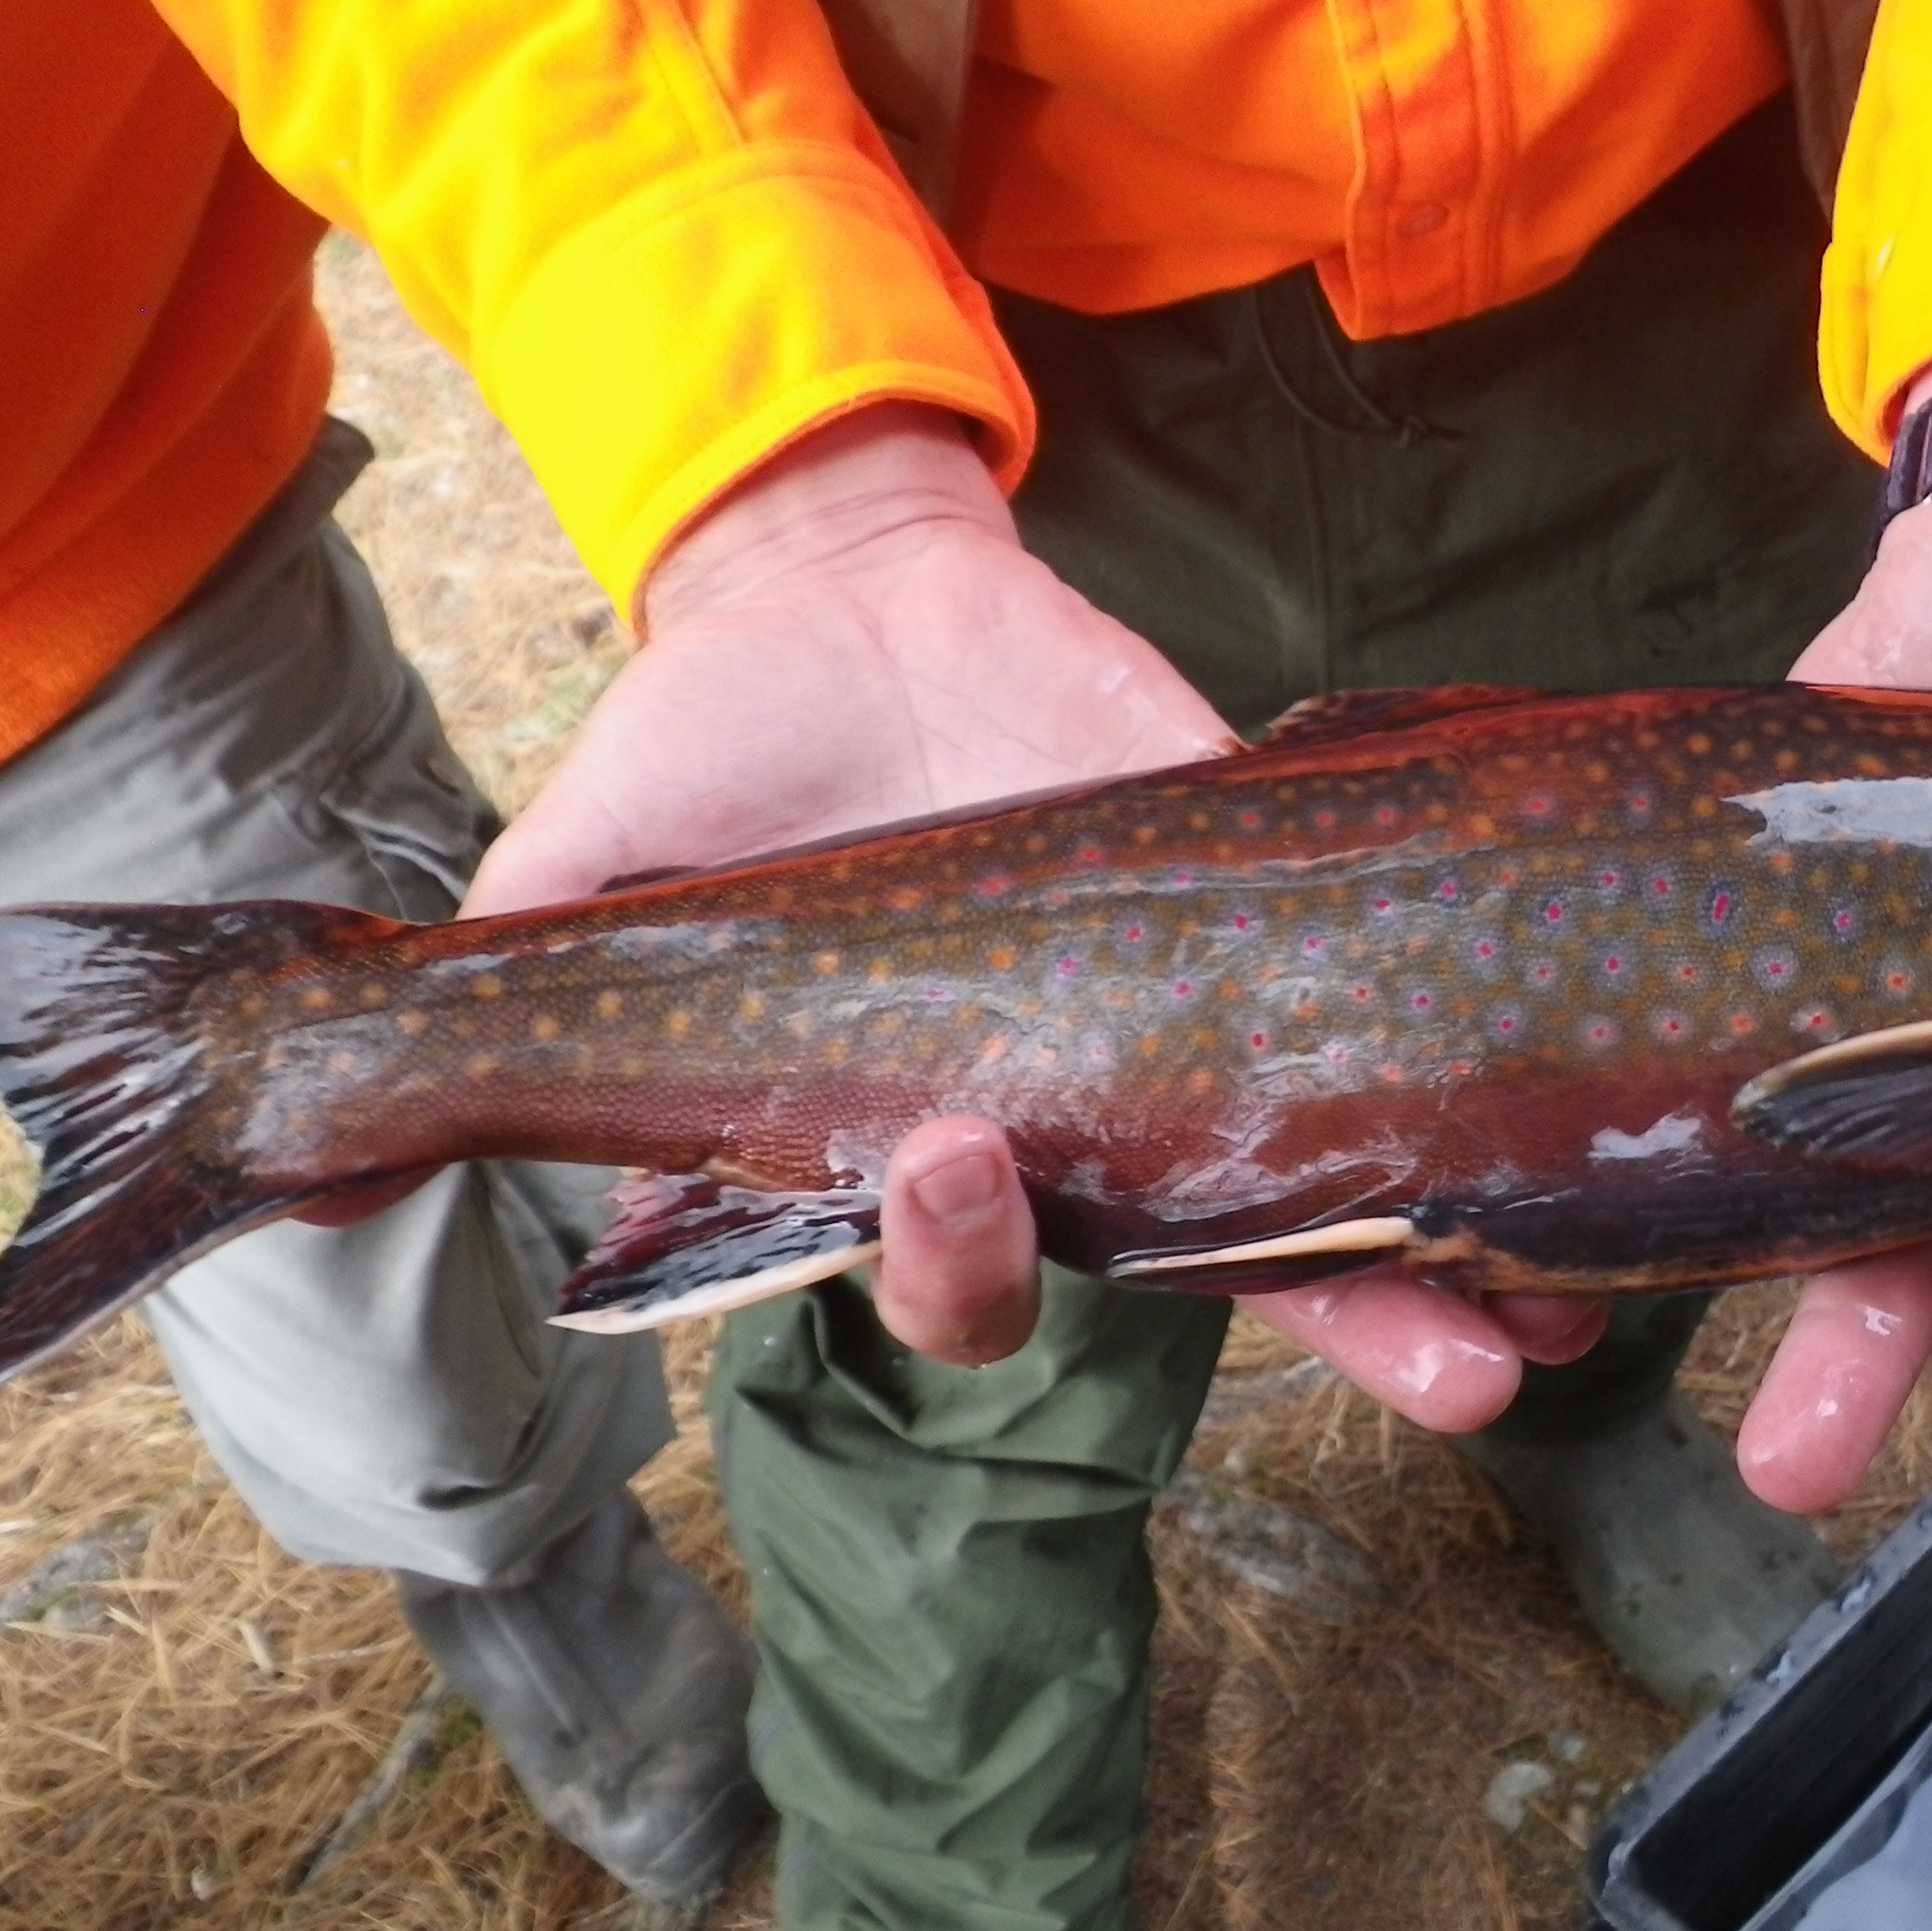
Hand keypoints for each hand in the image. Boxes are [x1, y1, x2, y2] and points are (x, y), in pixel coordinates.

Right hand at [468, 405, 1604, 1418]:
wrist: (848, 587)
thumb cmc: (710, 751)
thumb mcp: (594, 874)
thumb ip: (520, 1000)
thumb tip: (368, 1109)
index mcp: (911, 1137)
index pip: (955, 1269)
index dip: (953, 1256)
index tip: (942, 1153)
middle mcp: (1076, 1115)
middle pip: (1188, 1274)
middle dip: (1293, 1324)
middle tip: (1398, 1343)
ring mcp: (1199, 1022)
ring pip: (1321, 1198)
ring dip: (1426, 1282)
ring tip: (1527, 1340)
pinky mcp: (1288, 905)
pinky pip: (1388, 1017)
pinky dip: (1467, 1082)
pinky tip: (1563, 1165)